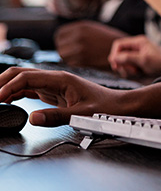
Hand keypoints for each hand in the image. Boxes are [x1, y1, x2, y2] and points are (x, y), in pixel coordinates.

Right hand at [0, 68, 160, 126]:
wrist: (118, 106)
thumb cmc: (105, 107)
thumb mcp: (82, 115)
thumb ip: (57, 116)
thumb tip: (33, 117)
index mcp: (61, 79)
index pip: (28, 77)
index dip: (9, 86)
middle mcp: (55, 79)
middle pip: (22, 73)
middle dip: (2, 81)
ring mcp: (53, 85)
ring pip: (24, 80)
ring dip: (7, 86)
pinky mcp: (53, 92)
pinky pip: (30, 89)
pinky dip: (15, 93)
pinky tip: (7, 99)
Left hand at [54, 21, 126, 68]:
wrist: (123, 49)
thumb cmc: (108, 40)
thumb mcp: (93, 28)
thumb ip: (77, 31)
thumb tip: (61, 39)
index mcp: (81, 26)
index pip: (59, 34)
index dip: (61, 41)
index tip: (66, 45)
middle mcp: (79, 36)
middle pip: (59, 46)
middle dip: (64, 50)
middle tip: (73, 53)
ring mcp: (80, 48)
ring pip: (63, 56)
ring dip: (68, 58)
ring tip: (79, 57)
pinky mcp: (83, 60)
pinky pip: (71, 63)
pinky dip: (75, 63)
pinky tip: (85, 60)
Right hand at [109, 36, 160, 77]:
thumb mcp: (144, 60)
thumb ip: (128, 58)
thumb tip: (113, 58)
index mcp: (138, 42)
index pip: (118, 45)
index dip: (114, 54)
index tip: (116, 65)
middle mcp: (136, 47)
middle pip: (118, 55)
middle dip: (122, 64)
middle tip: (132, 70)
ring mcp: (136, 55)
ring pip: (122, 63)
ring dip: (127, 69)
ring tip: (138, 72)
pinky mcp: (138, 63)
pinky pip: (128, 68)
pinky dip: (131, 72)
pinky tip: (139, 73)